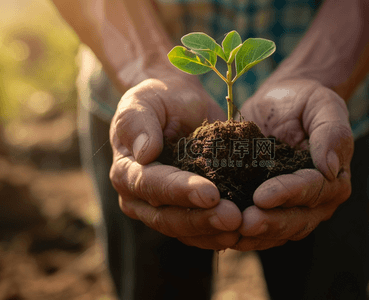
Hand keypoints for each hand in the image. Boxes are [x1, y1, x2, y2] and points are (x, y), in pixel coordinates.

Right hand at [109, 67, 241, 249]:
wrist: (178, 105)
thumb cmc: (160, 99)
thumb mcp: (144, 100)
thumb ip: (138, 122)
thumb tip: (144, 153)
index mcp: (126, 171)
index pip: (151, 185)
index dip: (180, 191)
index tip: (211, 193)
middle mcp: (139, 198)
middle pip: (167, 217)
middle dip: (201, 219)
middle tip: (233, 217)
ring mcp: (162, 209)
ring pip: (184, 230)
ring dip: (213, 232)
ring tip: (242, 226)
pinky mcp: (184, 213)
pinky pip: (198, 232)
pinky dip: (218, 234)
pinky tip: (241, 232)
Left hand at [234, 78, 353, 250]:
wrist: (279, 104)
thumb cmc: (304, 101)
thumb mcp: (322, 105)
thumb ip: (332, 132)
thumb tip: (330, 169)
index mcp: (333, 178)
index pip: (313, 190)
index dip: (288, 194)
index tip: (261, 196)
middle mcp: (315, 201)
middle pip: (296, 220)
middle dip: (270, 222)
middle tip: (244, 222)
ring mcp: (291, 209)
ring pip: (277, 231)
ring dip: (254, 235)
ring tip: (230, 231)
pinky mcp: (267, 210)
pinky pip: (258, 230)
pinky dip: (241, 233)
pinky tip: (219, 231)